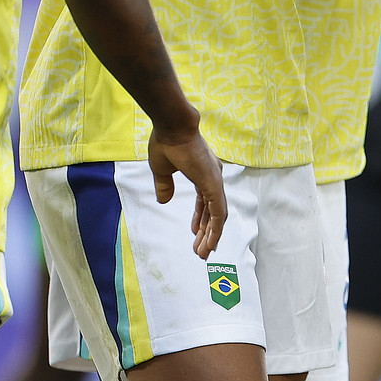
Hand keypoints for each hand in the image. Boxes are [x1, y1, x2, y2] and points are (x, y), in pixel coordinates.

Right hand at [148, 123, 226, 257]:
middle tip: (200, 249)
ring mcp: (215, 181)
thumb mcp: (162, 170)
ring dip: (211, 236)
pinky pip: (218, 214)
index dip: (201, 219)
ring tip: (203, 253)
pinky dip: (215, 230)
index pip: (206, 202)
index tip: (195, 233)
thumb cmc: (166, 142)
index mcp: (204, 173)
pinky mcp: (214, 185)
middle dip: (207, 232)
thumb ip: (165, 186)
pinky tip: (209, 244)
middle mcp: (214, 178)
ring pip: (218, 216)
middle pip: (214, 212)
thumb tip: (164, 200)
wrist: (172, 127)